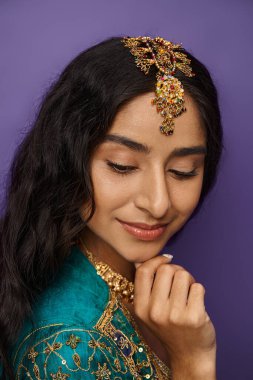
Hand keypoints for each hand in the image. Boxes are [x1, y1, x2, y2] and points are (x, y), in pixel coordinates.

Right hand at [134, 255, 215, 377]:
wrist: (189, 357)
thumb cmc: (170, 328)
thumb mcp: (149, 311)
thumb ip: (144, 287)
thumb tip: (139, 261)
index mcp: (140, 308)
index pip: (144, 271)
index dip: (156, 261)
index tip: (166, 260)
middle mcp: (155, 312)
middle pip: (166, 270)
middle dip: (177, 271)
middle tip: (181, 283)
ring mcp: (174, 316)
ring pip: (183, 275)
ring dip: (189, 280)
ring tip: (188, 294)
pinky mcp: (194, 317)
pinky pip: (198, 287)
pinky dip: (199, 291)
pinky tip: (196, 303)